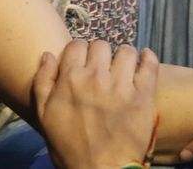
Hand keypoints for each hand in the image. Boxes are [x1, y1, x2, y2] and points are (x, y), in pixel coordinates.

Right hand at [32, 40, 158, 168]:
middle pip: (100, 45)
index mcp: (70, 79)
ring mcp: (121, 85)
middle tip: (102, 68)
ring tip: (123, 67)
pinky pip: (149, 65)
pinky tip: (145, 59)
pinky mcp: (142, 96)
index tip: (83, 62)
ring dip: (123, 56)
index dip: (79, 52)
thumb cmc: (69, 147)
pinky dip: (148, 58)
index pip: (77, 45)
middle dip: (100, 54)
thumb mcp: (44, 115)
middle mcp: (95, 77)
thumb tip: (48, 54)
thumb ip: (43, 81)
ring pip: (125, 51)